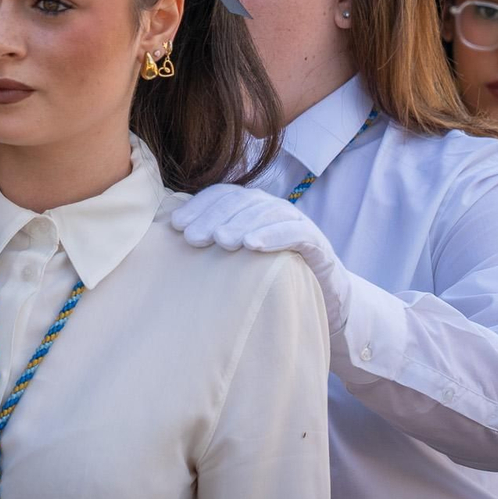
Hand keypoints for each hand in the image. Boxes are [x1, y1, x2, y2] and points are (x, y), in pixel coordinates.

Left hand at [173, 184, 351, 332]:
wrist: (326, 302)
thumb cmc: (273, 282)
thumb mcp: (239, 264)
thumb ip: (215, 248)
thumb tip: (172, 244)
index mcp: (252, 210)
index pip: (223, 196)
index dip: (198, 206)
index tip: (176, 227)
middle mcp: (273, 210)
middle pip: (241, 202)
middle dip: (214, 216)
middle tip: (192, 237)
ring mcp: (297, 224)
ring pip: (267, 212)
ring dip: (242, 223)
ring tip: (221, 240)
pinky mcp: (317, 244)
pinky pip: (295, 232)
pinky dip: (273, 235)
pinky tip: (253, 245)